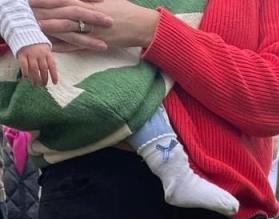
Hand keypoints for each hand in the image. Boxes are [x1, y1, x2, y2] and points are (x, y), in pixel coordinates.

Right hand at [17, 43, 57, 84]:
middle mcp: (39, 54)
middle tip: (43, 85)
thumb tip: (52, 72)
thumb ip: (47, 58)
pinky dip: (25, 72)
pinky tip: (26, 78)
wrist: (23, 31)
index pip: (52, 66)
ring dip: (36, 78)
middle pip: (43, 69)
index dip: (54, 75)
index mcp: (47, 53)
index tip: (55, 83)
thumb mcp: (45, 49)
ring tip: (36, 84)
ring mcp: (30, 54)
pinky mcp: (21, 54)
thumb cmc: (36, 44)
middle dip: (44, 78)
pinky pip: (24, 65)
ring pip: (34, 69)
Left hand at [30, 0, 159, 49]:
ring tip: (37, 27)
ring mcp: (93, 30)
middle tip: (29, 11)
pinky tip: (54, 48)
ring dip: (52, 28)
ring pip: (69, 28)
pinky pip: (79, 45)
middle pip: (62, 12)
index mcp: (89, 2)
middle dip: (45, 11)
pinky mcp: (99, 43)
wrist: (142, 26)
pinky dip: (66, 47)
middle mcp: (89, 15)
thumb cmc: (126, 11)